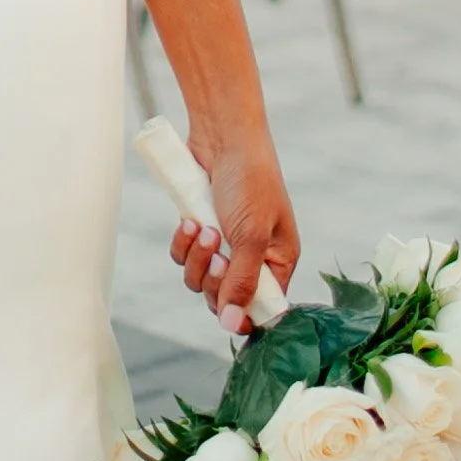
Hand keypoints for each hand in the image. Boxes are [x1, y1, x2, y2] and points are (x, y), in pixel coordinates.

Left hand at [169, 123, 298, 336]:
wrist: (222, 135)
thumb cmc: (250, 180)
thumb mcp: (251, 236)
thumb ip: (242, 281)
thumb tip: (233, 325)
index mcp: (277, 261)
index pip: (262, 308)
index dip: (243, 315)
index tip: (227, 313)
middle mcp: (252, 257)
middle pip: (225, 297)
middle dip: (213, 278)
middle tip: (216, 252)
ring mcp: (224, 243)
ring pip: (199, 277)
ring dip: (196, 258)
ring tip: (201, 228)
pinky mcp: (200, 228)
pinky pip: (184, 255)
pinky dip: (183, 243)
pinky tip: (189, 221)